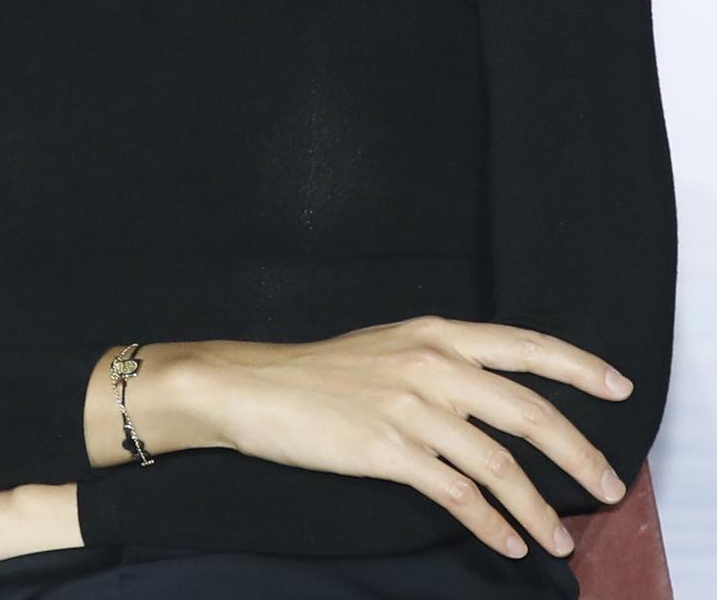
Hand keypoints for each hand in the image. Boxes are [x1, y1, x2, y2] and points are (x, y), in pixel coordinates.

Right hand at [201, 315, 633, 562]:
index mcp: (436, 332)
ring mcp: (412, 408)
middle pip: (527, 410)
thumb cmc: (321, 371)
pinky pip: (458, 493)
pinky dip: (491, 523)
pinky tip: (508, 542)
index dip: (578, 367)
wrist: (256, 387)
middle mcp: (432, 363)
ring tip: (559, 538)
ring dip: (537, 506)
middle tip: (608, 486)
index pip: (525, 345)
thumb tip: (493, 397)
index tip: (618, 388)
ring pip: (499, 462)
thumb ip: (442, 364)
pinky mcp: (389, 450)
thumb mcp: (390, 346)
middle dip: (577, 452)